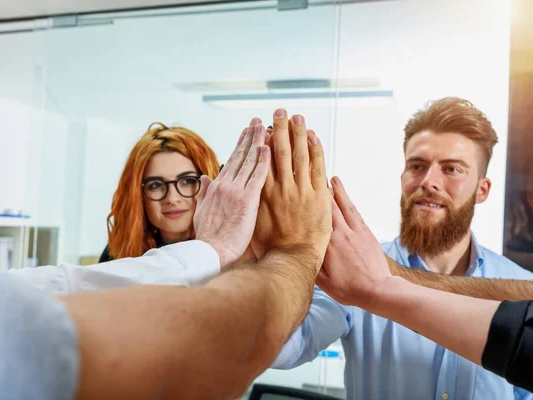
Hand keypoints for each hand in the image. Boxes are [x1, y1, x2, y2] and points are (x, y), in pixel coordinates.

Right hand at [194, 119, 269, 269]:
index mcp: (216, 188)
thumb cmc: (208, 238)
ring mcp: (236, 191)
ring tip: (264, 126)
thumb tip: (203, 178)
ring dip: (257, 142)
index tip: (245, 133)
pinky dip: (262, 161)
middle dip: (249, 137)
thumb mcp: (201, 212)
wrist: (211, 252)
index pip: (230, 161)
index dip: (239, 146)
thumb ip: (204, 193)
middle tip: (257, 121)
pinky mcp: (246, 200)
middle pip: (240, 156)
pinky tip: (268, 148)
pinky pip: (257, 176)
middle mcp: (225, 185)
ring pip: (248, 161)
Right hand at [251, 109, 331, 274]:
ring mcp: (300, 191)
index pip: (261, 160)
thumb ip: (237, 205)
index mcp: (261, 193)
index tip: (261, 127)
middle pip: (279, 151)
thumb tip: (214, 186)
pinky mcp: (318, 197)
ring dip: (298, 133)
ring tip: (296, 116)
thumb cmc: (267, 249)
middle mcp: (280, 188)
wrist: (291, 262)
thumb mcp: (245, 224)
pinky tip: (313, 136)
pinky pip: (317, 167)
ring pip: (299, 155)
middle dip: (279, 129)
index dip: (262, 141)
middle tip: (279, 111)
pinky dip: (315, 150)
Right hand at [316, 177, 390, 306]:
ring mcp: (357, 231)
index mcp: (329, 243)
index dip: (311, 201)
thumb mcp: (324, 283)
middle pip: (330, 206)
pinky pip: (356, 213)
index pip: (317, 217)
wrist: (379, 290)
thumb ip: (310, 264)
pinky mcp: (367, 233)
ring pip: (346, 206)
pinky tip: (346, 197)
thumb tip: (297, 252)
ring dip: (339, 191)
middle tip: (316, 175)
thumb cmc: (350, 289)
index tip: (303, 188)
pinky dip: (350, 202)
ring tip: (333, 178)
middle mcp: (343, 233)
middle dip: (323, 189)